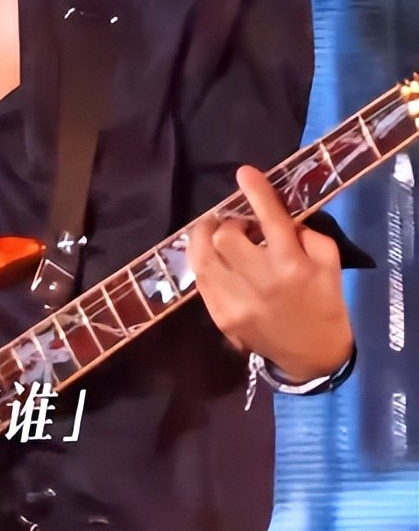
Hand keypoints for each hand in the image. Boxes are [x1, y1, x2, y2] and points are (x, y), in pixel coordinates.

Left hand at [188, 165, 353, 381]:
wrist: (312, 356)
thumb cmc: (324, 304)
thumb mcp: (330, 264)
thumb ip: (307, 234)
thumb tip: (275, 215)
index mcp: (292, 265)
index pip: (269, 219)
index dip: (256, 192)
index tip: (245, 173)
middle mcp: (261, 282)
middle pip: (225, 236)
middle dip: (229, 223)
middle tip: (240, 226)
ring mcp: (236, 302)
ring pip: (201, 257)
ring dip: (207, 239)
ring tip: (218, 236)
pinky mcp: (220, 316)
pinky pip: (200, 279)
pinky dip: (205, 263)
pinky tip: (217, 262)